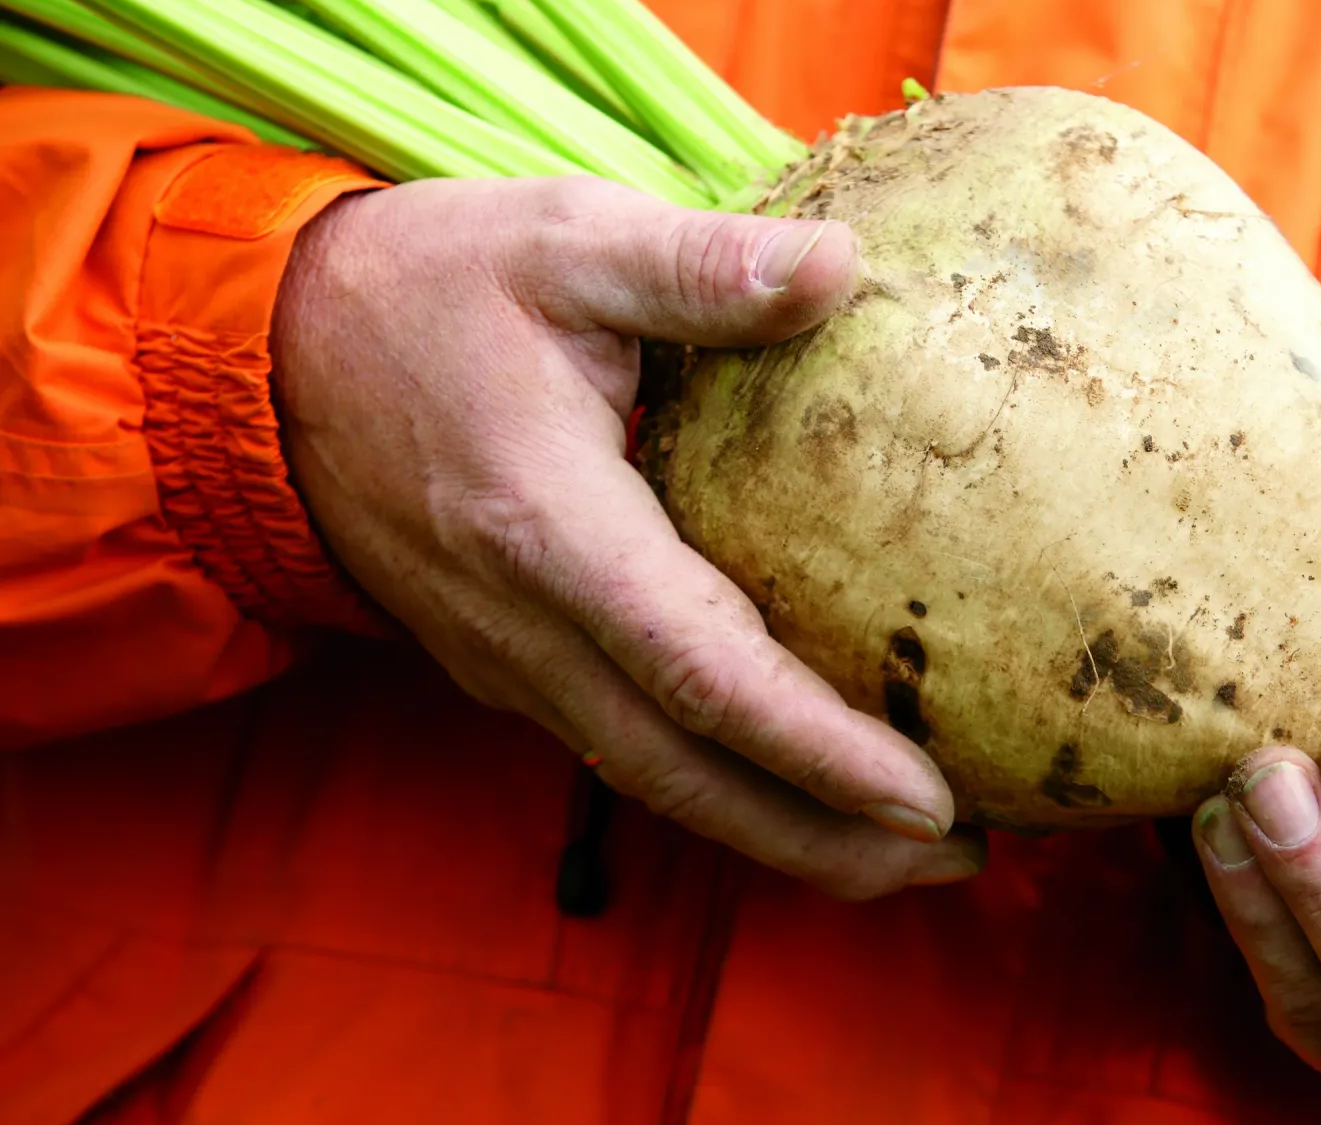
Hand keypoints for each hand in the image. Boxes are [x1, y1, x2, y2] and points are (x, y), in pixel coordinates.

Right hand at [271, 177, 983, 898]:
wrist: (268, 354)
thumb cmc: (425, 285)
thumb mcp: (565, 239)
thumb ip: (702, 264)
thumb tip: (844, 269)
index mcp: (547, 528)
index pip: (701, 673)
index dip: (816, 751)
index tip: (927, 801)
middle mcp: (522, 625)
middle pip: (686, 775)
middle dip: (824, 838)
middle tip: (958, 855)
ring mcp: (507, 659)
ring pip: (655, 784)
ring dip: (782, 834)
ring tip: (909, 854)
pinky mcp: (508, 664)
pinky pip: (625, 751)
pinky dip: (721, 790)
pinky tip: (802, 789)